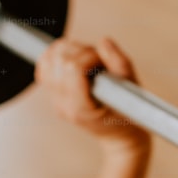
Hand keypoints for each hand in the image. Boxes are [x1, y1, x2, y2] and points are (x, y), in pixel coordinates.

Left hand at [35, 37, 149, 152]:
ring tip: (88, 60)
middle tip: (98, 61)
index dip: (90, 56)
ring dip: (69, 52)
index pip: (73, 68)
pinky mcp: (53, 95)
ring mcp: (56, 101)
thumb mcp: (132, 88)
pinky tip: (74, 62)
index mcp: (81, 108)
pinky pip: (45, 67)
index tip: (104, 61)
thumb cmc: (129, 114)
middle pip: (59, 60)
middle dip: (80, 51)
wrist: (119, 136)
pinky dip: (58, 57)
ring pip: (49, 59)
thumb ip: (119, 63)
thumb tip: (104, 41)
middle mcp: (63, 105)